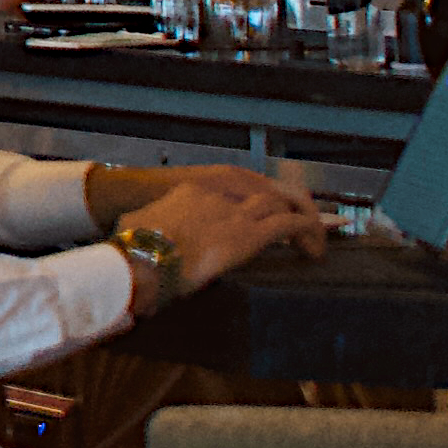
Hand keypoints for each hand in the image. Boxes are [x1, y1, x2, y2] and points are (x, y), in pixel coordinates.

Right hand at [114, 164, 329, 294]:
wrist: (142, 256)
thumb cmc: (133, 246)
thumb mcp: (137, 224)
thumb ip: (148, 223)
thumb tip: (134, 229)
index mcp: (191, 191)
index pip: (233, 192)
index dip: (250, 205)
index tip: (256, 220)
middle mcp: (217, 194)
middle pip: (264, 191)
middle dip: (286, 206)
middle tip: (298, 228)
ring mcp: (235, 212)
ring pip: (281, 203)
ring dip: (301, 219)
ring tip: (312, 242)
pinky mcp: (250, 234)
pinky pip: (290, 224)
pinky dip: (308, 232)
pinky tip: (315, 248)